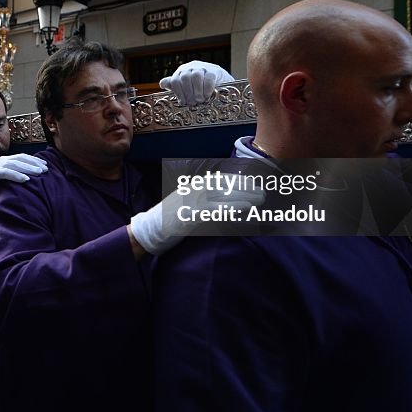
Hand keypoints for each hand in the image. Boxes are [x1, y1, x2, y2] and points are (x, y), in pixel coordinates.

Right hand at [0, 154, 47, 216]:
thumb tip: (34, 178)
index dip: (35, 160)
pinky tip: (25, 180)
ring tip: (39, 173)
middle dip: (34, 163)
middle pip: (21, 159)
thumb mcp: (9, 181)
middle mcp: (1, 161)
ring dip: (28, 168)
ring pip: (15, 164)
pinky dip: (16, 175)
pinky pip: (6, 173)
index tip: (46, 165)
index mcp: (6, 161)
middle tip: (46, 169)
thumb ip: (18, 176)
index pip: (23, 157)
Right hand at [129, 173, 265, 255]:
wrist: (148, 232)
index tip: (255, 183)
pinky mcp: (191, 216)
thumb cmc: (168, 220)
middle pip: (225, 186)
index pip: (221, 179)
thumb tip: (222, 198)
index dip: (240, 181)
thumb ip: (201, 198)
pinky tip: (244, 209)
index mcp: (193, 187)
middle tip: (263, 193)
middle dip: (245, 188)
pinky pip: (215, 210)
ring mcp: (191, 202)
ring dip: (243, 197)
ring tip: (260, 200)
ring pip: (223, 196)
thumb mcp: (185, 203)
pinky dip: (231, 208)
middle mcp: (193, 191)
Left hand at [159, 60, 234, 105]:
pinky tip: (208, 96)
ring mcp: (203, 67)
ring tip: (200, 100)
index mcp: (182, 71)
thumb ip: (175, 85)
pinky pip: (209, 78)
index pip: (175, 80)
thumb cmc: (200, 85)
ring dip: (197, 90)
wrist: (220, 81)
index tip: (183, 102)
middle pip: (185, 77)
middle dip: (187, 92)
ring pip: (196, 76)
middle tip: (192, 103)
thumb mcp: (186, 86)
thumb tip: (161, 83)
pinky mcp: (214, 71)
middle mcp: (191, 67)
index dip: (178, 92)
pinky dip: (207, 89)